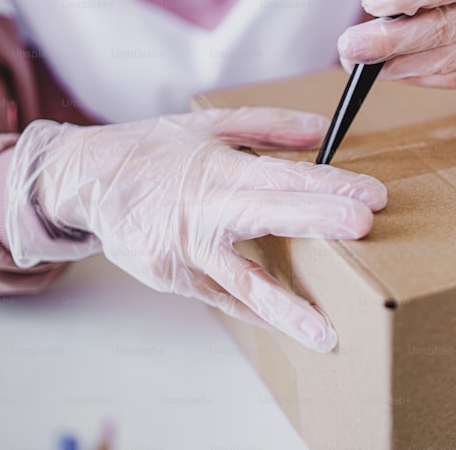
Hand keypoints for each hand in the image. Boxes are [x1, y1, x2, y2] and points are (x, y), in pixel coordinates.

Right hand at [5, 107, 386, 351]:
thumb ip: (267, 126)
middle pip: (267, 217)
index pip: (280, 176)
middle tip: (364, 226)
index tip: (370, 193)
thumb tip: (322, 131)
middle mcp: (202, 212)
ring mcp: (185, 251)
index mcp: (216, 170)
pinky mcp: (172, 278)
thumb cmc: (152, 151)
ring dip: (285, 306)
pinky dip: (255, 311)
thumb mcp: (207, 124)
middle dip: (318, 221)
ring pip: (241, 281)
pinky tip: (289, 325)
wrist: (84, 181)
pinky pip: (222, 298)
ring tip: (324, 330)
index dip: (326, 184)